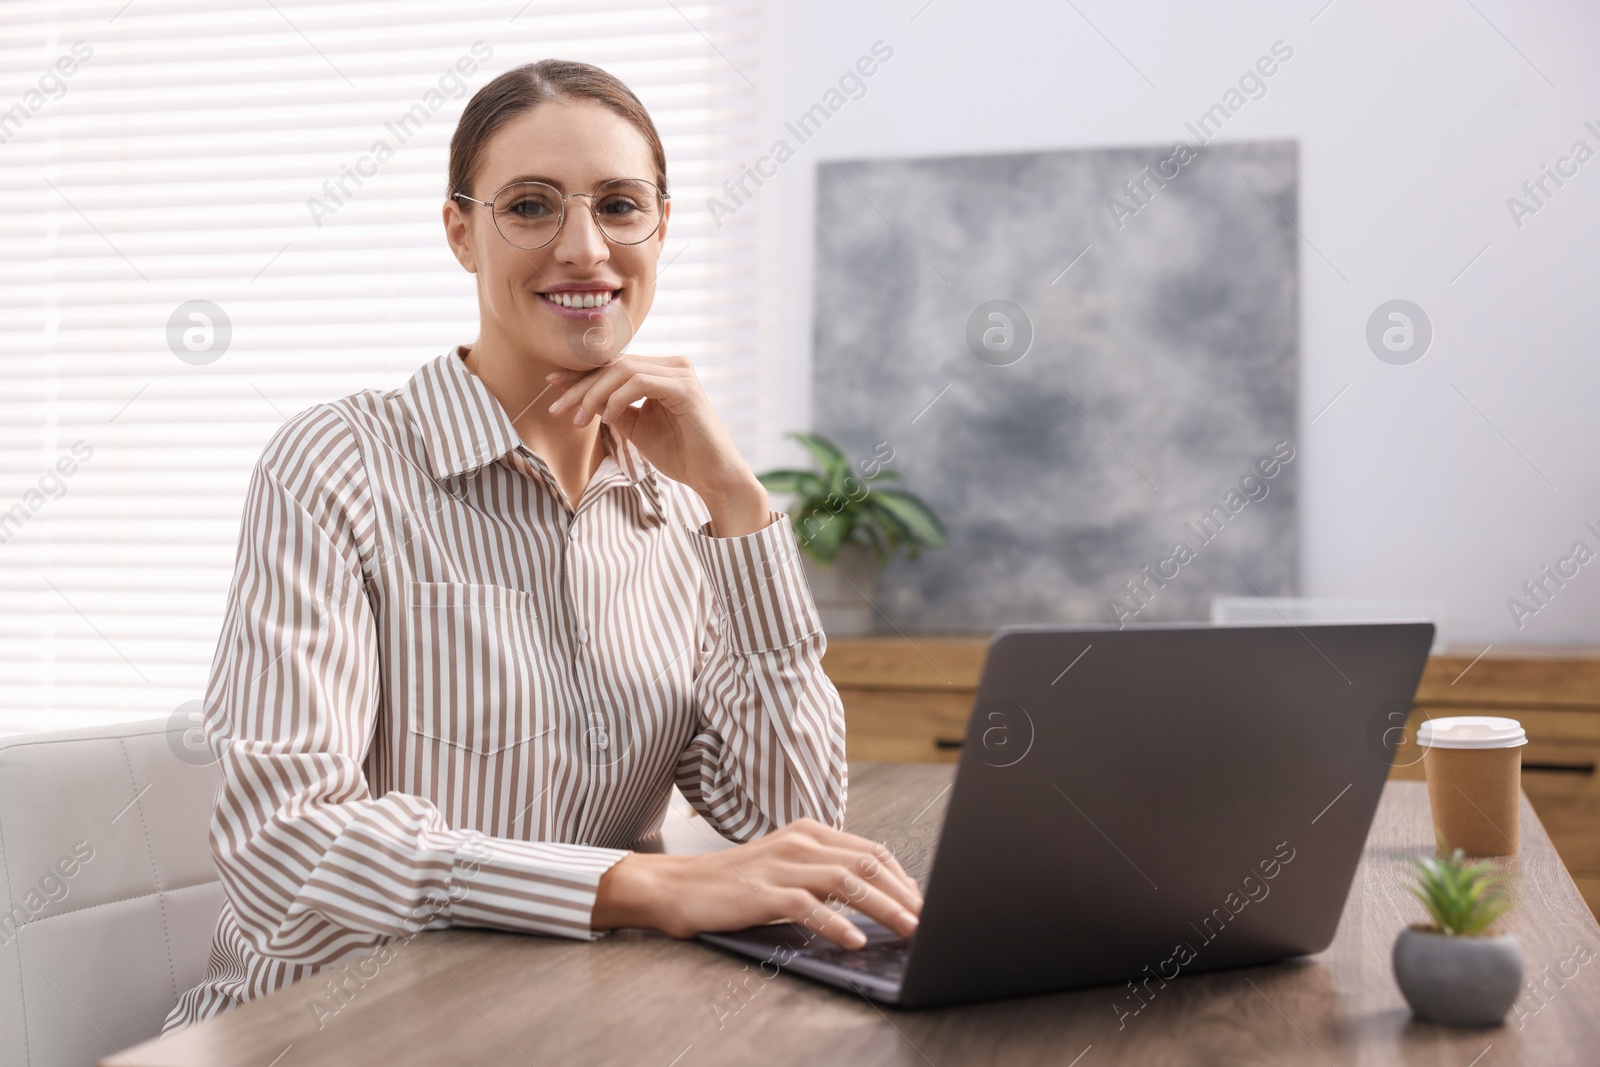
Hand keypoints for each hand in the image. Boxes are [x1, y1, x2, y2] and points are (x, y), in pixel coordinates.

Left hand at [545, 355, 769, 535]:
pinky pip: (641, 383)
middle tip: (556, 408)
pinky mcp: (685, 388)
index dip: (581, 375)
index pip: (614, 366)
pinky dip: (618, 398)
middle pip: (615, 365)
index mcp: (662, 372)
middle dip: (580, 386)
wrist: (712, 477)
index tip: (553, 388)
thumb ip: (614, 409)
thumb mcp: (637, 428)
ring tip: (579, 420)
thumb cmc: (679, 454)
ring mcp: (681, 374)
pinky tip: (606, 417)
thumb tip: (584, 398)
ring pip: (624, 371)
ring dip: (594, 394)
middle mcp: (673, 365)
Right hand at [592, 818, 923, 948]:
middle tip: (930, 920)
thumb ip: (824, 875)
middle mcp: (800, 842)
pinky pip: (808, 906)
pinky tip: (855, 941)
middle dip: (905, 893)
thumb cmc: (735, 884)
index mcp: (810, 832)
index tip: (923, 904)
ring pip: (847, 882)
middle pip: (868, 863)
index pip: (871, 852)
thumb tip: (871, 900)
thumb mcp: (786, 869)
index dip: (903, 878)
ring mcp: (782, 864)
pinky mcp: (763, 891)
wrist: (678, 886)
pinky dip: (836, 924)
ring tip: (910, 930)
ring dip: (884, 907)